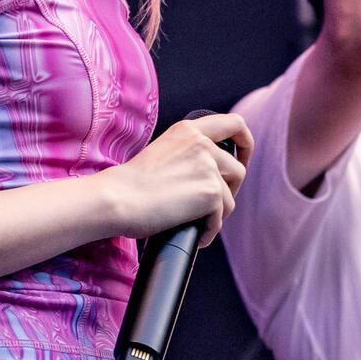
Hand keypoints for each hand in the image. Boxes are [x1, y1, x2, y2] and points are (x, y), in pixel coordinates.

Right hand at [100, 113, 251, 247]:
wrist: (116, 200)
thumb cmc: (131, 185)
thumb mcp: (163, 153)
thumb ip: (189, 153)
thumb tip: (213, 174)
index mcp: (189, 130)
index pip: (234, 124)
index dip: (245, 142)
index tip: (241, 157)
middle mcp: (202, 144)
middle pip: (238, 169)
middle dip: (230, 190)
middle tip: (211, 205)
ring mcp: (208, 167)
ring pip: (231, 197)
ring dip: (218, 213)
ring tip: (198, 222)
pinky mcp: (211, 193)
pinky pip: (220, 218)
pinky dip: (209, 230)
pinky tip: (196, 235)